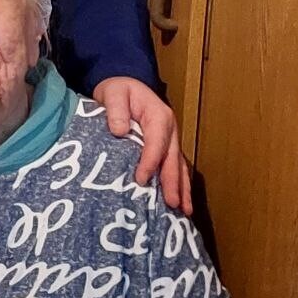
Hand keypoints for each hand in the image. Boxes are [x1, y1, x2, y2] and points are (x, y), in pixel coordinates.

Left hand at [93, 76, 191, 214]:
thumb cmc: (118, 90)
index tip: (141, 180)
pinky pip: (174, 167)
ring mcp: (170, 139)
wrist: (123, 86)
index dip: (150, 162)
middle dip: (173, 182)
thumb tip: (119, 130)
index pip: (157, 143)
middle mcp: (169, 129)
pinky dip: (178, 184)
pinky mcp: (165, 147)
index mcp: (159, 116)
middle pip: (173, 159)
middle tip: (172, 204)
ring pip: (178, 166)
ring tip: (184, 211)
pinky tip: (179, 202)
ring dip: (182, 188)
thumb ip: (116, 110)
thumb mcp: (113, 93)